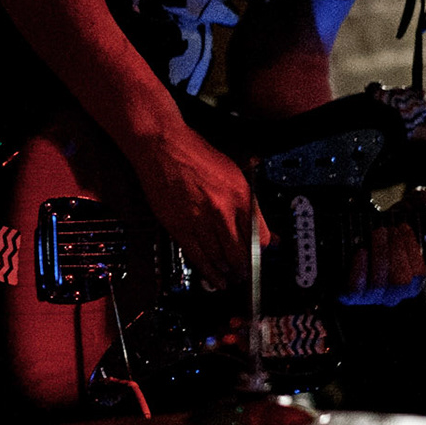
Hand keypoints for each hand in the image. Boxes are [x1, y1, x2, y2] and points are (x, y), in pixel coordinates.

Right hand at [134, 132, 269, 291]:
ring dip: (228, 272)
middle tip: (247, 274)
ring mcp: (200, 220)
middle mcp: (223, 210)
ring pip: (220, 258)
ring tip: (232, 278)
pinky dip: (208, 270)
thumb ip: (247, 198)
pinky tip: (214, 277)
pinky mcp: (180, 226)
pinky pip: (198, 256)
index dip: (262, 250)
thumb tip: (258, 222)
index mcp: (240, 195)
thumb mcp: (233, 170)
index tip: (262, 256)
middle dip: (245, 268)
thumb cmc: (194, 153)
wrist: (163, 146)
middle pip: (241, 252)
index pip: (260, 236)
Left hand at [340, 188, 425, 305]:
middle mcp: (393, 295)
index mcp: (411, 283)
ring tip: (374, 233)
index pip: (419, 275)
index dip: (411, 250)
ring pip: (380, 283)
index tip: (402, 227)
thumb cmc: (377, 235)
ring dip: (378, 254)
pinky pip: (356, 289)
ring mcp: (371, 298)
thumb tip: (424, 196)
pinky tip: (360, 250)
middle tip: (384, 229)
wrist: (345, 243)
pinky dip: (360, 268)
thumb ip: (414, 205)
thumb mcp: (396, 218)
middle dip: (394, 250)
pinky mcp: (349, 296)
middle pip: (401, 281)